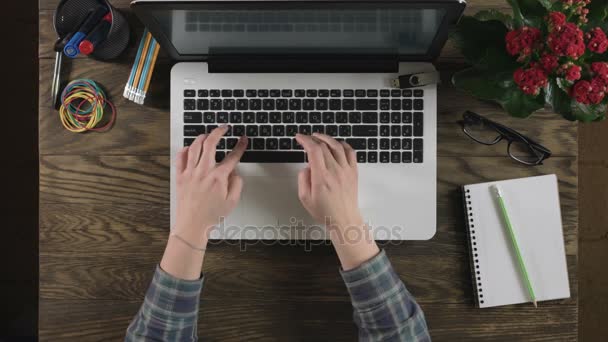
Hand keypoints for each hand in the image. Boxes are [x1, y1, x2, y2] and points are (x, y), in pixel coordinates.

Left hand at [174, 126, 247, 242]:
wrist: (192, 225)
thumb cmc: (211, 215)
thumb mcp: (232, 202)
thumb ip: (237, 184)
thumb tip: (235, 172)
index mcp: (218, 178)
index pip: (232, 157)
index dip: (240, 146)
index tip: (242, 140)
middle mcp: (203, 172)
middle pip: (210, 143)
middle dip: (218, 132)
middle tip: (223, 128)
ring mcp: (190, 173)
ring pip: (194, 146)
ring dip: (202, 137)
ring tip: (207, 135)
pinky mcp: (180, 177)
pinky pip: (180, 157)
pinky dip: (185, 149)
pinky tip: (190, 148)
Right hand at [296, 133, 362, 227]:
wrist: (344, 219)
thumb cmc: (326, 211)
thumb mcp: (305, 198)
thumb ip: (302, 179)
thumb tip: (306, 167)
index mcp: (322, 177)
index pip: (314, 150)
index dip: (305, 140)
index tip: (299, 138)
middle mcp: (335, 171)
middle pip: (324, 146)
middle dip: (312, 138)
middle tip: (306, 138)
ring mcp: (346, 170)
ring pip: (337, 146)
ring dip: (326, 138)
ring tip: (319, 137)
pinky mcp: (353, 172)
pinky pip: (350, 152)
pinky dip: (343, 144)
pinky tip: (337, 143)